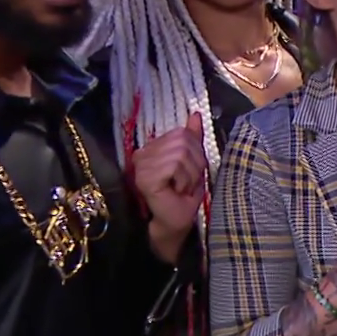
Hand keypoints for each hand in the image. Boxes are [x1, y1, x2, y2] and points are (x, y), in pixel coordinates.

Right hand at [131, 111, 208, 235]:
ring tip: (181, 187)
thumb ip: (193, 138)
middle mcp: (142, 153)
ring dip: (190, 174)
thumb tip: (195, 114)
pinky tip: (176, 191)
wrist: (175, 222)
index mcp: (152, 147)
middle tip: (186, 182)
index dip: (195, 152)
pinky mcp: (144, 177)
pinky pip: (174, 166)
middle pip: (182, 142)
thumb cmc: (183, 195)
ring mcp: (141, 165)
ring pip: (180, 153)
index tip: (190, 172)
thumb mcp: (192, 163)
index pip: (182, 133)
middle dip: (194, 164)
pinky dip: (184, 180)